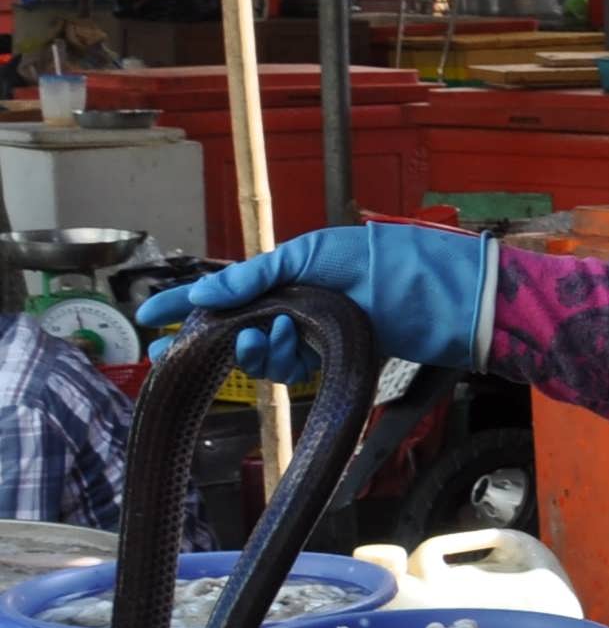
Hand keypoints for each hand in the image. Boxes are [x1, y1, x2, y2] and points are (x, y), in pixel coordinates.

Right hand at [137, 225, 494, 381]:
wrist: (441, 298)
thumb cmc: (383, 264)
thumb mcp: (312, 256)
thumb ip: (257, 275)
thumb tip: (203, 295)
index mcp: (288, 274)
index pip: (225, 289)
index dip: (184, 302)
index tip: (148, 319)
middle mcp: (297, 305)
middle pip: (236, 328)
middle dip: (205, 340)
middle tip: (175, 353)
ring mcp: (316, 335)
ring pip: (262, 354)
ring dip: (251, 349)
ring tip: (260, 337)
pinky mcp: (336, 361)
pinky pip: (292, 372)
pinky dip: (281, 362)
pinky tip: (287, 348)